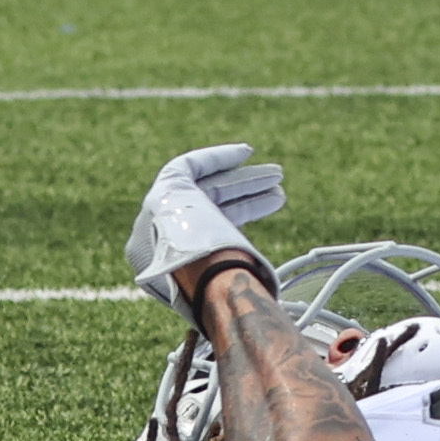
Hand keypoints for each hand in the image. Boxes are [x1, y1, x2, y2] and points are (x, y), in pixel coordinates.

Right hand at [127, 139, 288, 309]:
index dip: (241, 210)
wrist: (202, 276)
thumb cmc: (224, 288)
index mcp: (173, 266)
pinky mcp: (164, 191)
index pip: (211, 230)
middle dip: (247, 196)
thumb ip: (234, 275)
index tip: (270, 201)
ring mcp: (161, 215)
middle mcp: (162, 240)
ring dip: (243, 180)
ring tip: (278, 175)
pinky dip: (215, 158)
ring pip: (205, 189)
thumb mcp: (230, 283)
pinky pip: (186, 167)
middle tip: (279, 190)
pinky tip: (245, 152)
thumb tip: (260, 284)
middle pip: (209, 208)